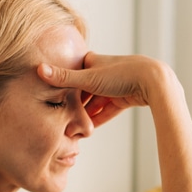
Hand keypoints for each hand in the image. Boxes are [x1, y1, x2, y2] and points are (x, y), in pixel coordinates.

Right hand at [38, 53, 176, 129]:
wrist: (154, 81)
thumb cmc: (121, 74)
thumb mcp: (89, 78)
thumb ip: (63, 78)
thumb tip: (38, 69)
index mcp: (92, 62)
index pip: (71, 75)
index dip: (61, 88)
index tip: (50, 101)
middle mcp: (101, 72)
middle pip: (83, 91)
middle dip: (73, 105)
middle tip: (60, 120)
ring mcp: (113, 85)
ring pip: (95, 102)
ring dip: (85, 115)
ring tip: (72, 128)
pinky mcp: (124, 97)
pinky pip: (107, 110)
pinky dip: (99, 118)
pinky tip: (89, 130)